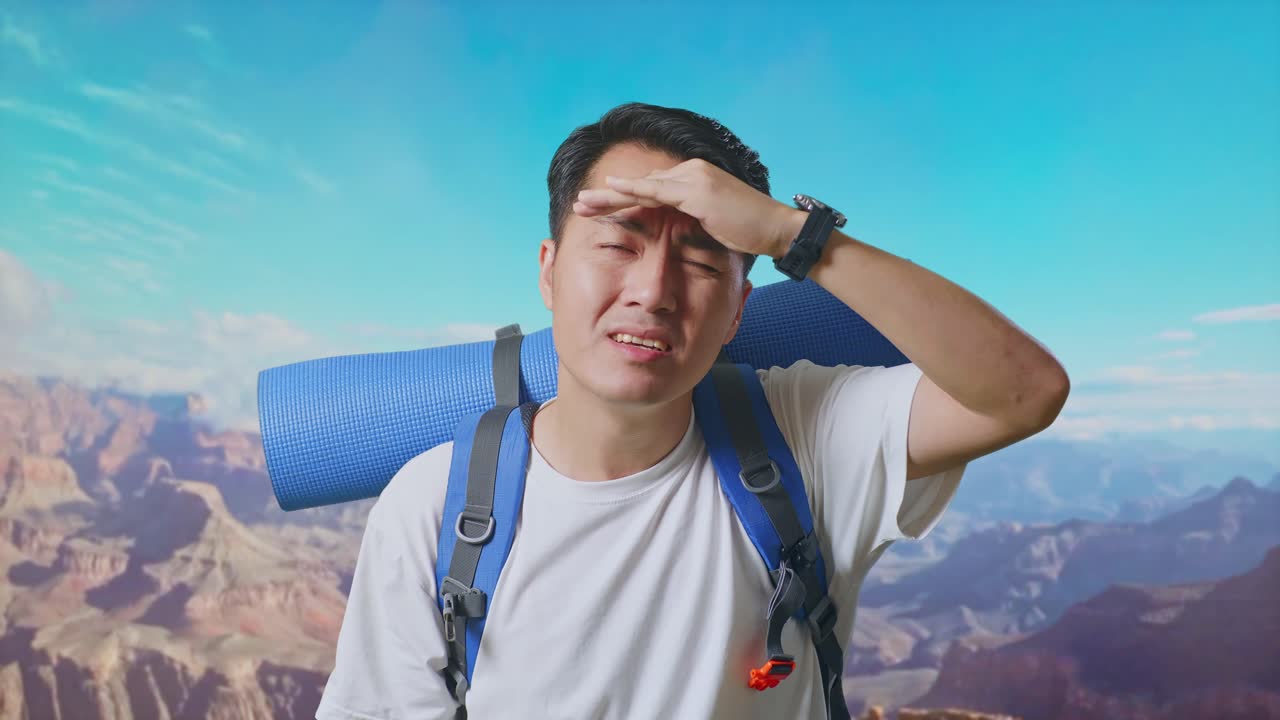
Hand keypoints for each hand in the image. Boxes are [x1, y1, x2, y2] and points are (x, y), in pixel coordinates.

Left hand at [573, 158, 798, 258]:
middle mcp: (691, 172)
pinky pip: (656, 192)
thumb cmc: (750, 233)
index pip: (651, 190)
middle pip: (641, 186)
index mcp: (694, 180)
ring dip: (610, 196)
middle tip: (580, 204)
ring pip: (642, 187)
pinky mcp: (695, 190)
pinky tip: (611, 191)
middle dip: (608, 196)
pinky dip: (631, 191)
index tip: (598, 209)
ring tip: (583, 204)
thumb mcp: (714, 226)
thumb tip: (674, 235)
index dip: (623, 199)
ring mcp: (693, 179)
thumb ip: (692, 223)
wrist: (776, 229)